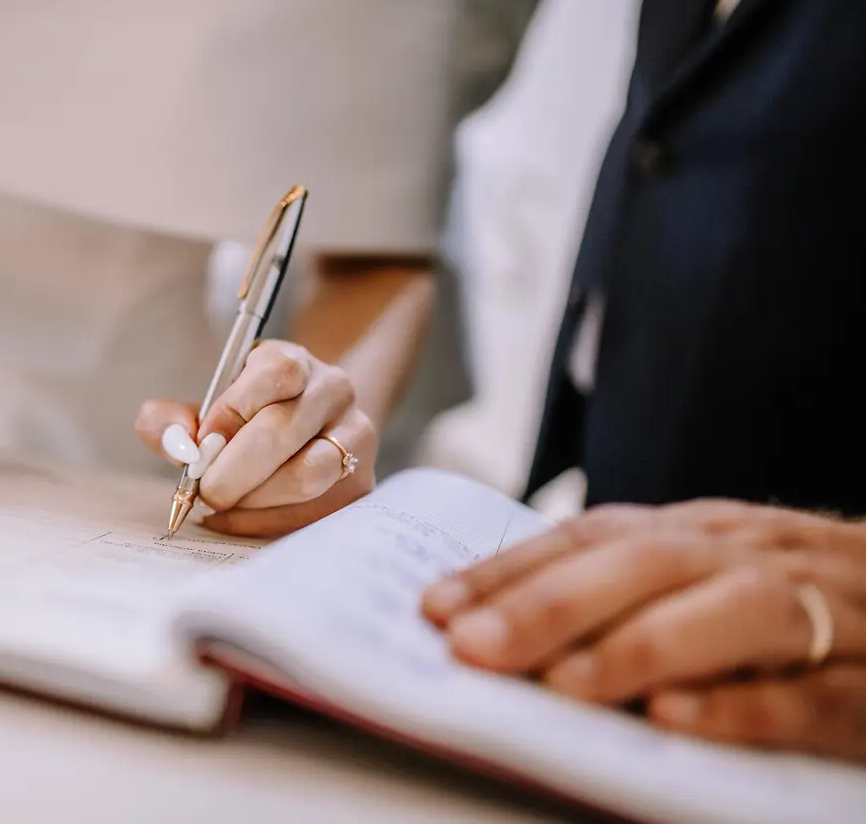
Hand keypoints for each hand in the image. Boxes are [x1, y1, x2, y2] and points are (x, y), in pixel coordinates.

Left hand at [135, 340, 376, 537]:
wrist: (305, 426)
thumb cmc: (246, 418)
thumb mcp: (208, 405)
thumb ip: (173, 419)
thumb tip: (172, 439)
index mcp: (294, 360)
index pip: (274, 374)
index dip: (231, 411)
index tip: (201, 442)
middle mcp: (333, 391)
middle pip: (283, 432)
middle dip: (233, 470)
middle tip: (206, 490)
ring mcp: (355, 436)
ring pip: (306, 476)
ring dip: (253, 500)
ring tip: (225, 503)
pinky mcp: (360, 482)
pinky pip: (315, 512)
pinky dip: (268, 523)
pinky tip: (239, 519)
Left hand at [421, 500, 865, 760]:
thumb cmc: (799, 601)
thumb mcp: (710, 574)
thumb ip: (624, 589)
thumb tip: (497, 622)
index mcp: (701, 534)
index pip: (593, 539)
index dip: (511, 570)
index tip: (433, 607)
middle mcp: (753, 558)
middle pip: (647, 565)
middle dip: (552, 603)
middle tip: (470, 647)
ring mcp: (822, 614)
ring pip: (730, 614)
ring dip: (639, 646)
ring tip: (563, 685)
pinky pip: (813, 693)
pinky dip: (745, 704)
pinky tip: (679, 720)